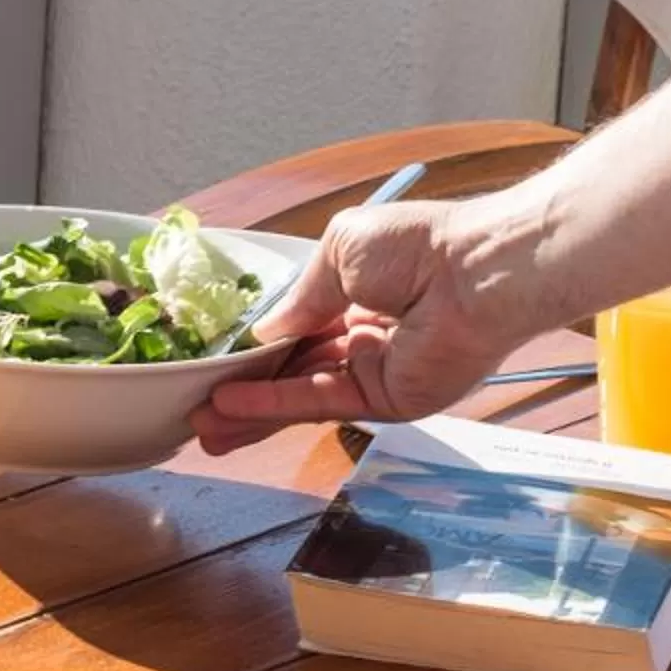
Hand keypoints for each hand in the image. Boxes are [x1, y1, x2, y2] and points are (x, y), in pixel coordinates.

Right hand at [191, 199, 533, 452]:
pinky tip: (232, 408)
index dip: (255, 346)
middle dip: (244, 389)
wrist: (475, 273)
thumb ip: (301, 298)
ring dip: (249, 409)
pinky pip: (320, 403)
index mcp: (356, 295)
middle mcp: (361, 337)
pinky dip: (274, 405)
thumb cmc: (415, 246)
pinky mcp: (385, 401)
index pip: (296, 328)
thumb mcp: (338, 251)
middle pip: (291, 370)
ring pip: (299, 394)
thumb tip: (264, 332)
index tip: (213, 359)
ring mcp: (372, 373)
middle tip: (195, 406)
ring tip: (200, 424)